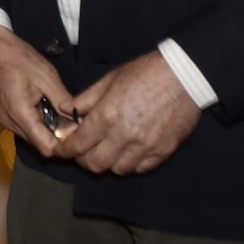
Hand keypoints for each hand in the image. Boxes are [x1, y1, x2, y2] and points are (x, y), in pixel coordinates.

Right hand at [0, 25, 77, 158]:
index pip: (46, 147)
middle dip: (57, 136)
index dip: (64, 144)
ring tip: (58, 110)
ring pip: (32, 136)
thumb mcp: (47, 76)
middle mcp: (9, 123)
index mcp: (20, 114)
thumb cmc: (19, 58)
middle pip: (39, 144)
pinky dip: (36, 122)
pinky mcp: (3, 115)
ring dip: (46, 129)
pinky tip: (43, 106)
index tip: (79, 133)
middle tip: (72, 120)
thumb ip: (63, 101)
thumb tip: (79, 121)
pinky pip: (24, 127)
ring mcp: (4, 119)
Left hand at [57, 51, 201, 174]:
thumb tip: (64, 109)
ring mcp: (145, 147)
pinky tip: (129, 151)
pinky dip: (131, 164)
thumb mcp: (109, 80)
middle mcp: (124, 136)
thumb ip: (85, 99)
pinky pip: (141, 169)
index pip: (77, 145)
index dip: (64, 150)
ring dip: (109, 162)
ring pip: (118, 170)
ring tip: (108, 149)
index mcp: (107, 116)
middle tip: (83, 151)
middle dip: (84, 160)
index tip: (60, 151)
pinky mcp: (163, 152)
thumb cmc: (144, 73)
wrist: (183, 76)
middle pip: (95, 165)